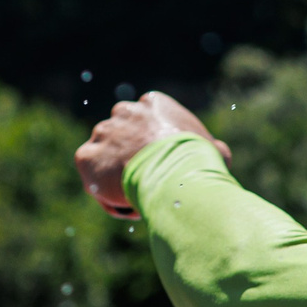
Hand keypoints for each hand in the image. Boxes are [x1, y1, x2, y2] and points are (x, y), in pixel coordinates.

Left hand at [74, 91, 225, 217]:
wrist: (174, 173)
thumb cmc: (198, 161)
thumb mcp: (214, 151)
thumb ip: (211, 149)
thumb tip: (220, 155)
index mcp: (153, 104)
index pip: (147, 123)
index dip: (154, 147)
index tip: (163, 166)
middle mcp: (124, 111)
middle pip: (124, 138)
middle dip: (132, 158)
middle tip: (149, 182)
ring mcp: (102, 132)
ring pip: (107, 160)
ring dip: (119, 178)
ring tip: (139, 198)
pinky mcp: (86, 156)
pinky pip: (92, 179)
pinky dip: (105, 194)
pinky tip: (126, 202)